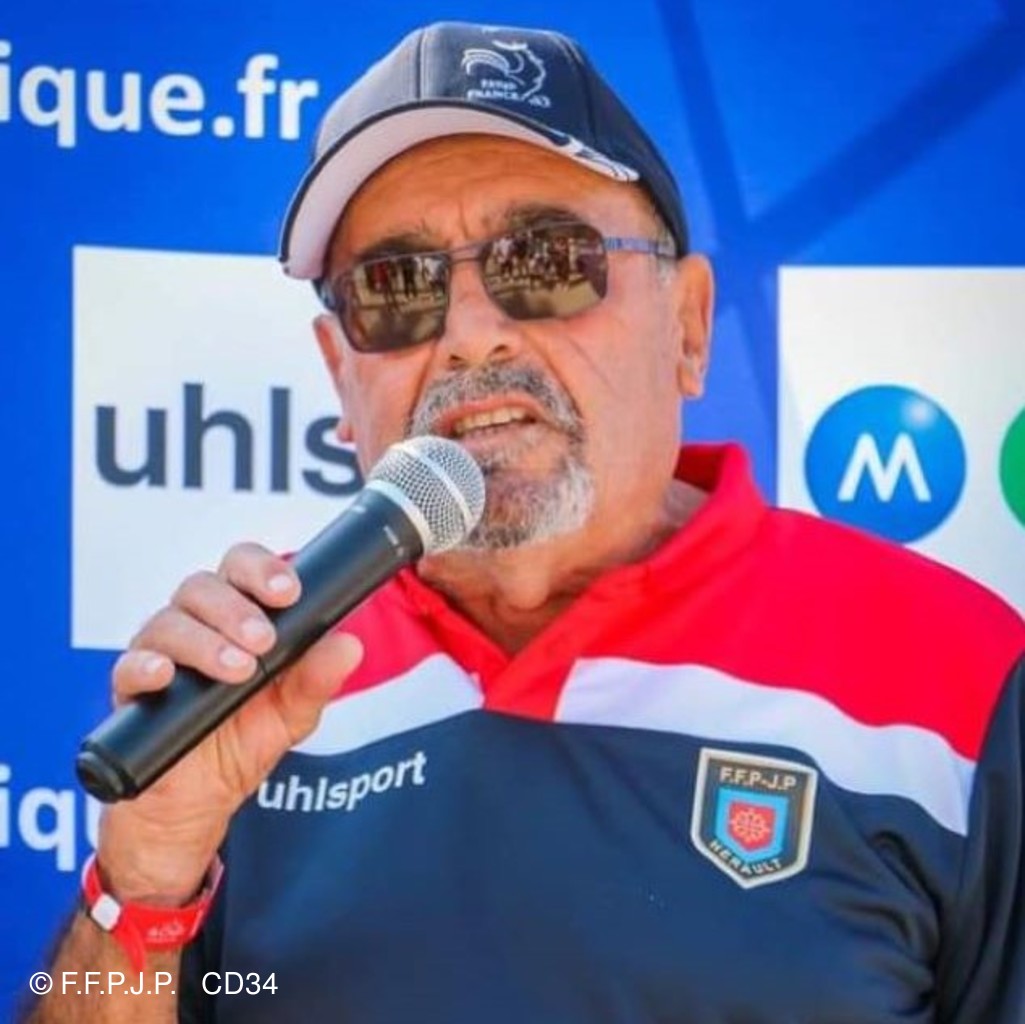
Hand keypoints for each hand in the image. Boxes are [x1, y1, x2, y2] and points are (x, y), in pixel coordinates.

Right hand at [96, 543, 362, 904]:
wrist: (198, 803)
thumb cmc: (242, 741)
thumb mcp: (291, 714)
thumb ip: (317, 679)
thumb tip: (350, 646)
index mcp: (235, 616)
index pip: (242, 568)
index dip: (262, 569)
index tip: (289, 591)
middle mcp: (194, 625)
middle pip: (202, 587)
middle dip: (236, 609)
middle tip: (264, 640)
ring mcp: (158, 654)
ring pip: (168, 622)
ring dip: (205, 642)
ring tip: (237, 670)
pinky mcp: (130, 692)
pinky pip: (126, 667)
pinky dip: (145, 666)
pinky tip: (167, 675)